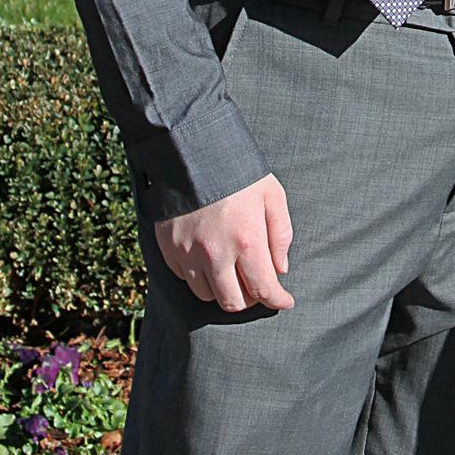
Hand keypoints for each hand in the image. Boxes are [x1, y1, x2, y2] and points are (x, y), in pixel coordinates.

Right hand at [154, 172, 294, 311]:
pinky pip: (185, 278)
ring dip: (223, 289)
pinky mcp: (169, 250)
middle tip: (256, 285)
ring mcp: (189, 254)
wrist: (191, 151)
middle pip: (233, 303)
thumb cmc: (238, 171)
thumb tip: (280, 268)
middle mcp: (216, 254)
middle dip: (249, 299)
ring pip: (207, 295)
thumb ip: (280, 234)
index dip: (277, 300)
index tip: (285, 301)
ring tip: (232, 269)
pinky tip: (208, 257)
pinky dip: (199, 276)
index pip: (263, 289)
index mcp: (246, 240)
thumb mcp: (272, 194)